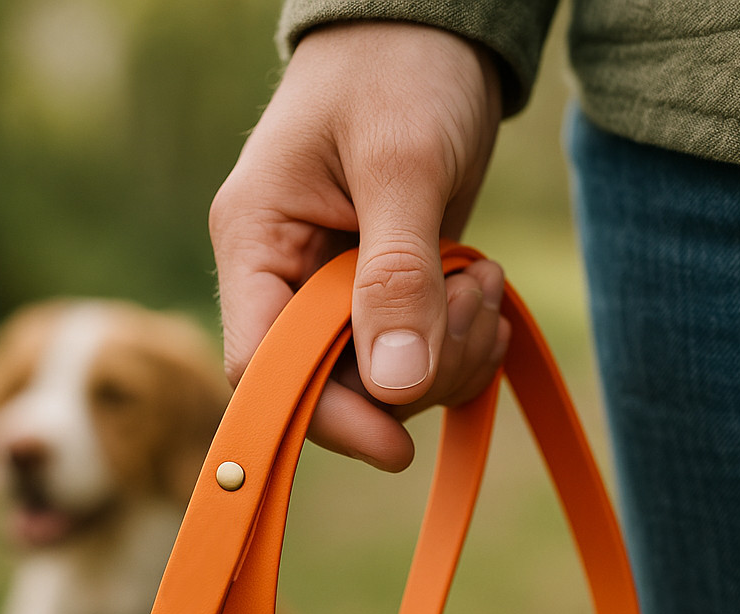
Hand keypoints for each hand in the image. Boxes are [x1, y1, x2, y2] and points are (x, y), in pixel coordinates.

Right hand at [209, 22, 506, 470]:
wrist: (430, 33)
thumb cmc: (400, 71)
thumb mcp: (403, 163)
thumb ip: (397, 273)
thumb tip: (395, 386)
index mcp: (256, 244)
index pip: (260, 365)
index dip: (320, 416)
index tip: (395, 445)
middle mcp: (286, 279)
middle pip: (328, 388)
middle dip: (411, 375)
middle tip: (470, 308)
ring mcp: (336, 294)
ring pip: (381, 384)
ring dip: (448, 356)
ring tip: (482, 285)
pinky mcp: (384, 298)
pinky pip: (417, 360)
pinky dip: (461, 346)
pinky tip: (483, 294)